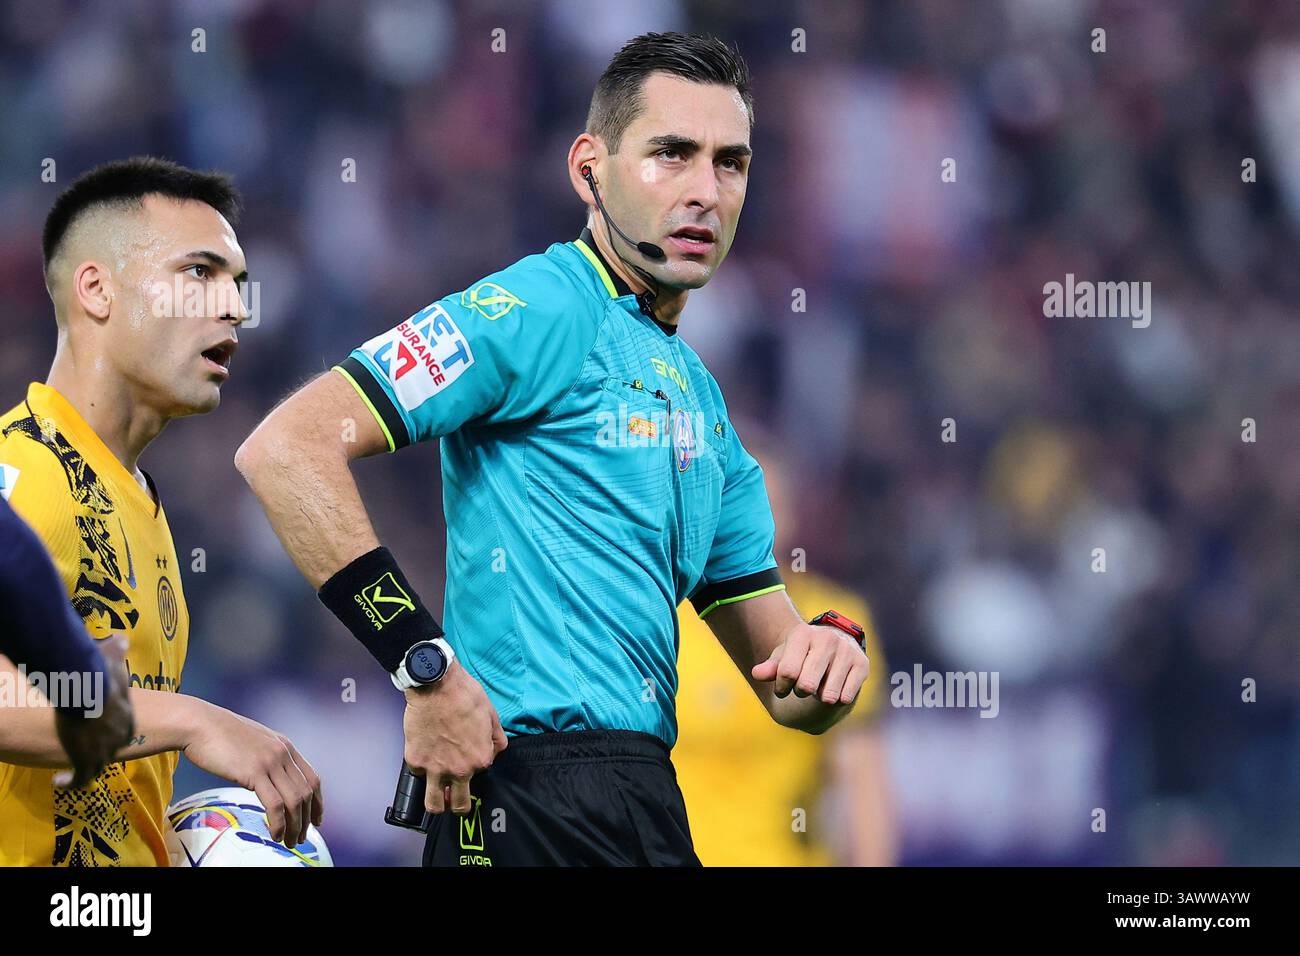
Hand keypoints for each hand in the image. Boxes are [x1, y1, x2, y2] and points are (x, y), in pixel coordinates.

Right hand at [53, 634, 133, 788]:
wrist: (86, 689)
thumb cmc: (98, 671)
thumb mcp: (112, 658)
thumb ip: (118, 650)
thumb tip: (121, 639)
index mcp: (127, 716)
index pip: (122, 729)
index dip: (111, 732)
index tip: (99, 733)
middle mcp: (120, 736)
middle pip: (112, 749)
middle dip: (99, 751)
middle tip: (84, 752)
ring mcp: (104, 750)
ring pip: (96, 766)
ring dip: (84, 770)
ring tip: (69, 773)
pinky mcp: (86, 760)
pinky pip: (80, 778)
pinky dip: (70, 782)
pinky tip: (58, 782)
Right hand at [183, 704, 323, 846]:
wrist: (198, 724)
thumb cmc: (217, 734)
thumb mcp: (252, 742)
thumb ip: (265, 757)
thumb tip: (267, 778)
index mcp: (284, 746)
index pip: (312, 778)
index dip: (318, 802)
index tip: (317, 819)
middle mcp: (283, 753)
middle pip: (307, 793)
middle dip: (307, 819)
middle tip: (301, 838)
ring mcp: (271, 762)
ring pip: (295, 801)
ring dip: (295, 826)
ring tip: (289, 841)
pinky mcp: (254, 772)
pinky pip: (275, 805)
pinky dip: (279, 823)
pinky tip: (275, 834)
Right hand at [402, 660, 507, 814]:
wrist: (435, 685)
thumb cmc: (464, 696)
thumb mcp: (492, 715)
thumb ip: (496, 739)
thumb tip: (495, 750)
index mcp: (480, 760)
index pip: (480, 776)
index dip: (474, 766)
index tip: (469, 758)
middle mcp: (458, 770)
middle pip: (459, 806)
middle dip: (458, 806)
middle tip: (455, 798)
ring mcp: (434, 768)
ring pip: (434, 804)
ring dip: (437, 803)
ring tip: (438, 795)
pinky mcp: (415, 761)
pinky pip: (418, 774)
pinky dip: (421, 768)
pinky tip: (425, 754)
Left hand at [752, 622, 868, 704]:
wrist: (832, 644)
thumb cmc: (801, 655)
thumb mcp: (783, 658)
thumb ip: (770, 668)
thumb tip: (757, 674)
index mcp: (803, 634)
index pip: (787, 672)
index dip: (782, 687)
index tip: (783, 688)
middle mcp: (826, 638)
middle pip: (806, 685)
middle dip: (800, 692)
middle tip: (803, 686)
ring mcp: (846, 651)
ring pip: (827, 696)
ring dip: (820, 697)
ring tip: (820, 684)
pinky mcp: (862, 664)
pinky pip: (845, 698)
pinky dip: (837, 699)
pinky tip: (835, 687)